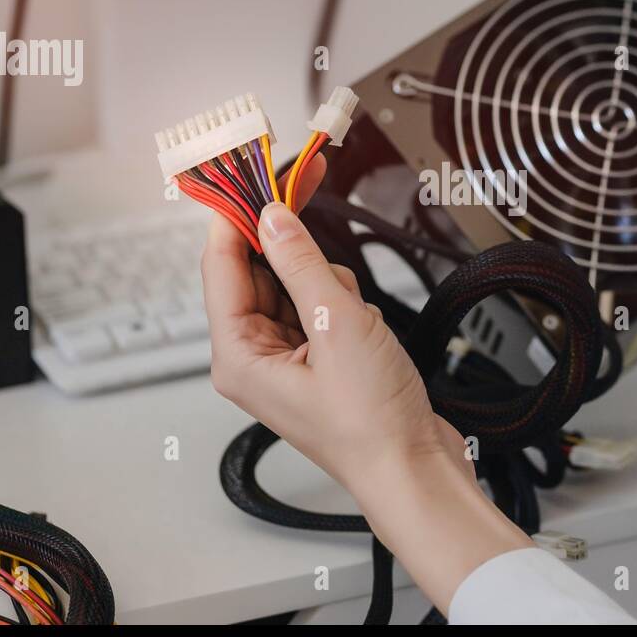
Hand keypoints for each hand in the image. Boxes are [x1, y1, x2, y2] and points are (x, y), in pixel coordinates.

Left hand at [201, 155, 467, 493]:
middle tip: (308, 179)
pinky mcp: (318, 360)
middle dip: (290, 243)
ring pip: (293, 283)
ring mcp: (287, 359)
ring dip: (326, 281)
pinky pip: (319, 305)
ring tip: (355, 316)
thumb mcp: (336, 325)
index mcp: (238, 356)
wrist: (415, 468)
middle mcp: (253, 358)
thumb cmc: (372, 424)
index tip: (251, 168)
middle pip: (256, 268)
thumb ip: (300, 262)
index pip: (221, 263)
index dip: (236, 210)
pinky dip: (344, 303)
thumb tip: (273, 216)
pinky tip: (365, 328)